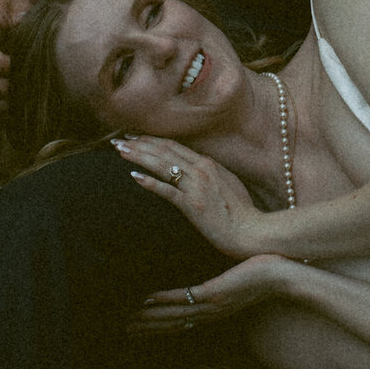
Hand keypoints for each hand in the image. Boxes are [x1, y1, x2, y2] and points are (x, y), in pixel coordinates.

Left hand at [110, 135, 267, 257]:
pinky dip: (150, 182)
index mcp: (208, 164)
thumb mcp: (227, 183)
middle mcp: (201, 170)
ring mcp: (197, 187)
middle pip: (164, 151)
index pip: (174, 146)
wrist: (251, 231)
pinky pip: (167, 190)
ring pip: (162, 165)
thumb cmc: (240, 211)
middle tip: (118, 139)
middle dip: (139, 143)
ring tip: (120, 151)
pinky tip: (134, 177)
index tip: (134, 136)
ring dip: (139, 156)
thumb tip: (196, 167)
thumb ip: (210, 172)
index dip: (152, 139)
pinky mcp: (193, 205)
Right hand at [128, 254, 297, 332]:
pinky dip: (164, 299)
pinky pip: (185, 298)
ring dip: (148, 317)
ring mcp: (211, 306)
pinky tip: (147, 299)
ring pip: (172, 314)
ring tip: (126, 318)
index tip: (135, 329)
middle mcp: (208, 315)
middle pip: (170, 325)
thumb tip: (210, 280)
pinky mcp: (215, 293)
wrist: (285, 279)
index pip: (178, 324)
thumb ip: (220, 285)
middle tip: (122, 330)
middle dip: (145, 328)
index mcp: (212, 314)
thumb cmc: (264, 278)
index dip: (155, 328)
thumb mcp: (237, 285)